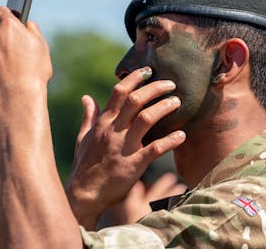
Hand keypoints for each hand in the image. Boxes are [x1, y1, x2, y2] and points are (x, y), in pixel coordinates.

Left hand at [0, 6, 51, 101]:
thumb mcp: (41, 46)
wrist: (18, 94)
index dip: (5, 15)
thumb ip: (32, 31)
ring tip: (4, 75)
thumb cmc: (34, 70)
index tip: (7, 20)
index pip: (2, 11)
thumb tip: (26, 24)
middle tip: (12, 57)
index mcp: (8, 25)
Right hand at [66, 67, 185, 228]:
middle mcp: (114, 131)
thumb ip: (88, 116)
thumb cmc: (84, 166)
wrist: (85, 194)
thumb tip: (86, 97)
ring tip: (177, 102)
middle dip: (155, 88)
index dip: (135, 78)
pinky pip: (155, 149)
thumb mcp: (83, 138)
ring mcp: (124, 147)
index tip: (149, 70)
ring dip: (164, 107)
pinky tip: (182, 135)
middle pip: (136, 100)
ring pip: (146, 119)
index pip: (119, 92)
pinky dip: (170, 141)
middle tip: (171, 84)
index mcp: (103, 123)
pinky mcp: (134, 164)